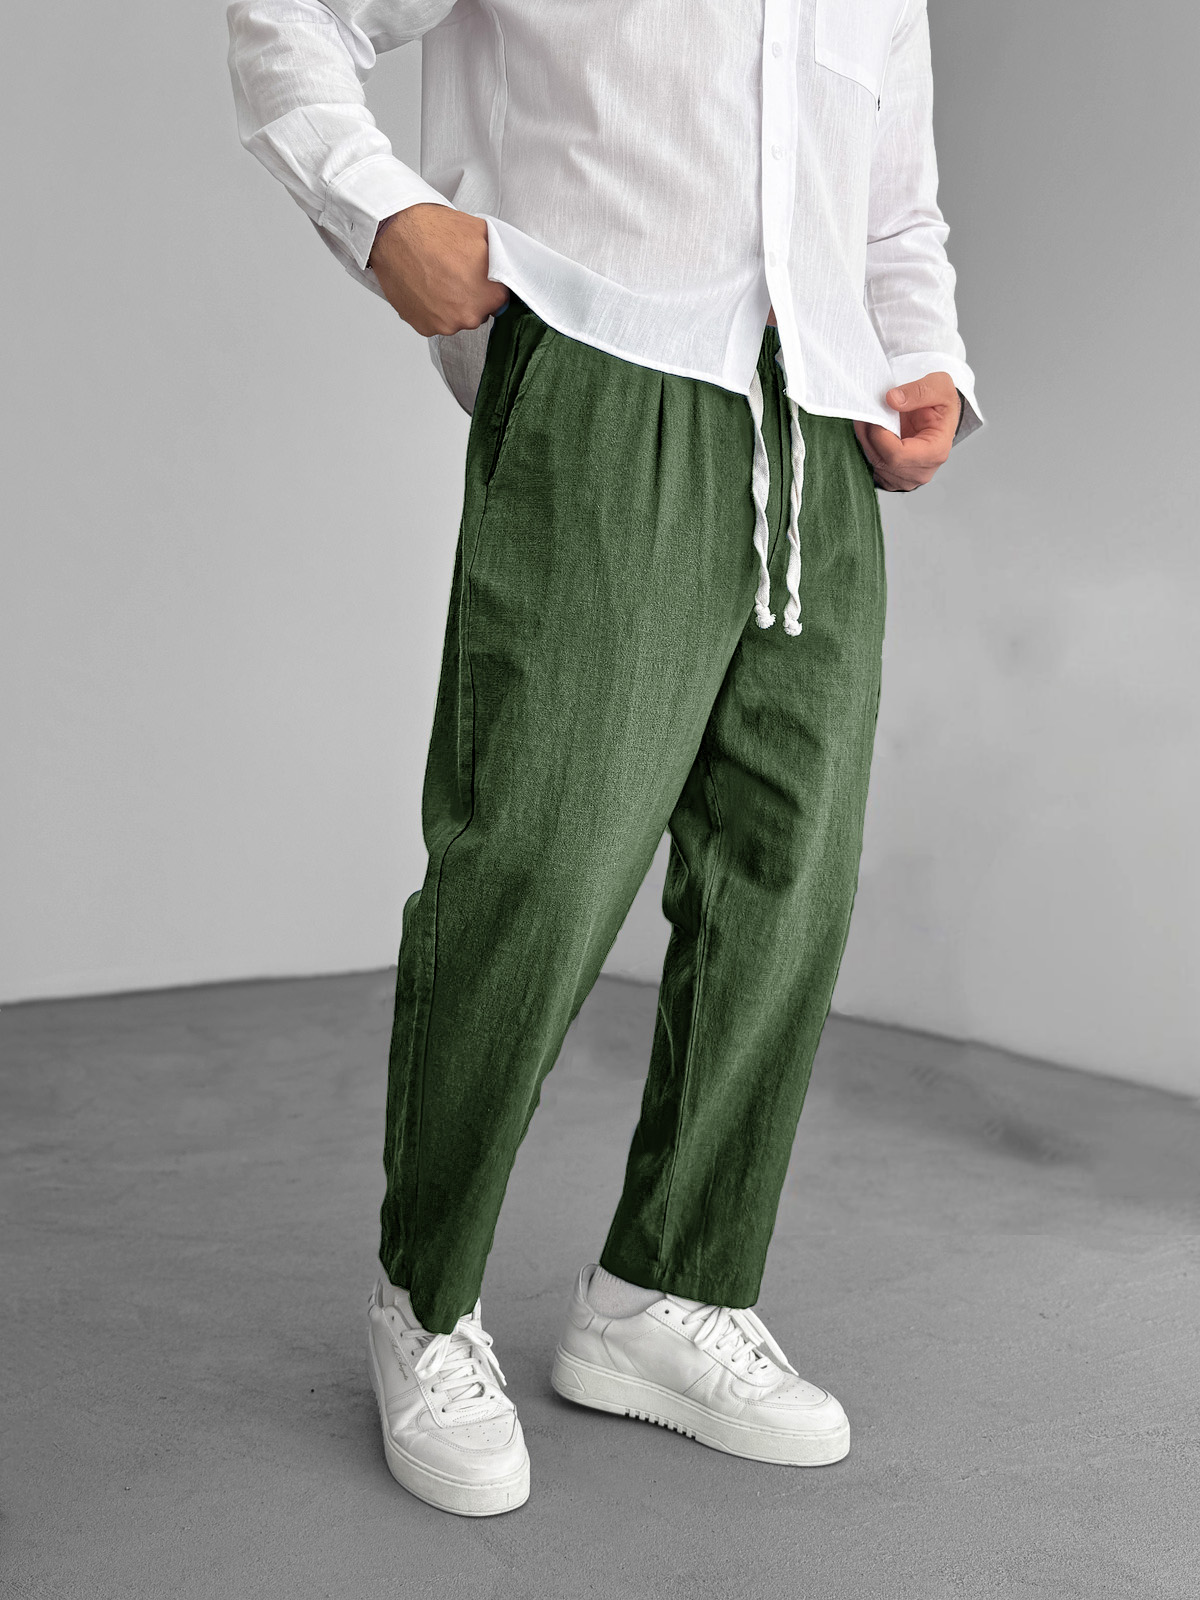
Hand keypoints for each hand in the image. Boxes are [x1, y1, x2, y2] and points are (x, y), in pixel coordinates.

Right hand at [368, 203, 509, 336]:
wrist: (394, 233)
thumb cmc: (434, 231)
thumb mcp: (481, 233)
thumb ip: (499, 258)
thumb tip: (504, 267)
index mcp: (489, 297)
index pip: (500, 300)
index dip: (489, 285)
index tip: (478, 275)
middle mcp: (469, 317)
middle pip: (478, 312)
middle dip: (471, 296)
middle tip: (454, 273)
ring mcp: (444, 324)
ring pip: (456, 318)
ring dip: (450, 304)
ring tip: (437, 278)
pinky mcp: (423, 327)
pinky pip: (434, 321)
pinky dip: (431, 308)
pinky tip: (425, 287)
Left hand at [853, 372, 960, 491]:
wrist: (939, 418)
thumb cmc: (942, 405)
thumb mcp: (940, 386)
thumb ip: (918, 391)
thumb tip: (892, 400)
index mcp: (935, 452)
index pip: (896, 454)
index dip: (878, 433)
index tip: (875, 412)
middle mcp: (920, 472)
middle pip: (881, 460)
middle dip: (868, 433)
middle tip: (867, 411)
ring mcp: (905, 480)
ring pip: (872, 464)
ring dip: (865, 439)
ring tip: (870, 418)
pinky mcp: (891, 480)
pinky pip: (871, 468)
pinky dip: (867, 448)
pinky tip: (873, 432)